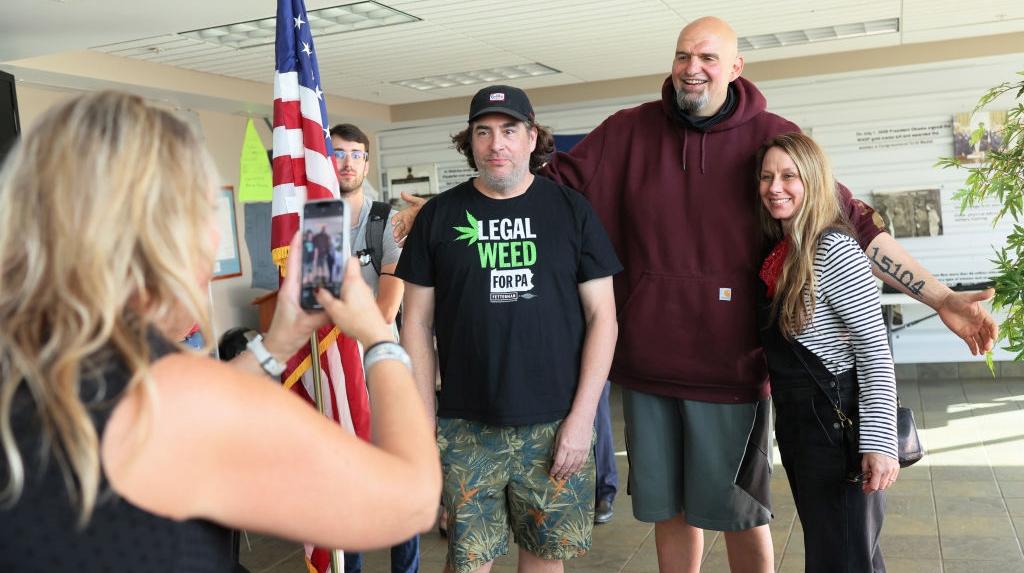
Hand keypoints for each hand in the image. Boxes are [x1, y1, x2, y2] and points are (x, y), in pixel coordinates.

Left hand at [262, 231, 330, 360]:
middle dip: (308, 251)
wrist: (277, 349)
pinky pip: (310, 287)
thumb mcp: (305, 325)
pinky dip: (318, 280)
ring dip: (313, 264)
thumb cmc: (285, 335)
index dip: (296, 247)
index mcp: (289, 290)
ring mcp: (296, 296)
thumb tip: (339, 304)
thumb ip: (322, 314)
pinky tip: (328, 278)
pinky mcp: (300, 303)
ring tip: (327, 254)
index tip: (301, 231)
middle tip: (320, 239)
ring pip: (305, 275)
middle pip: (300, 265)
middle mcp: (292, 290)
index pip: (293, 264)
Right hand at [315, 257, 392, 345]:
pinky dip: (347, 296)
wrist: (374, 335)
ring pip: (352, 284)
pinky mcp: (367, 302)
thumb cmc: (357, 321)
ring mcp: (365, 293)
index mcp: (353, 281)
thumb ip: (324, 298)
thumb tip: (318, 290)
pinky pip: (355, 294)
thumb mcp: (334, 310)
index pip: (351, 260)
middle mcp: (361, 284)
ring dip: (341, 287)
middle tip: (325, 279)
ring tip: (330, 293)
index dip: (341, 257)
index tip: (331, 259)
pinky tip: (340, 305)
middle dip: (337, 276)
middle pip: (349, 273)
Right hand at [391, 192, 426, 246]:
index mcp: (406, 214)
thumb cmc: (426, 207)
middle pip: (399, 227)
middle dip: (396, 231)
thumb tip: (403, 193)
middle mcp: (407, 221)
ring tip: (397, 240)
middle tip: (395, 234)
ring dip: (398, 237)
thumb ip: (410, 198)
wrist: (434, 215)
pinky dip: (404, 242)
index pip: (397, 216)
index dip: (394, 219)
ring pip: (402, 234)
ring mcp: (410, 228)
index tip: (393, 222)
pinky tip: (401, 244)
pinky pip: (407, 238)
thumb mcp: (419, 202)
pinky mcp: (414, 233)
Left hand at [549, 412, 592, 480]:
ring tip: (565, 478)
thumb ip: (556, 448)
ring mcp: (581, 451)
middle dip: (561, 474)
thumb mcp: (558, 435)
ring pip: (574, 467)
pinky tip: (574, 472)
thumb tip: (555, 460)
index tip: (551, 474)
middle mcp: (573, 450)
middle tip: (557, 478)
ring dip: (569, 473)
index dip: (554, 470)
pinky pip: (582, 463)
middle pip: (566, 466)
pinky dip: (577, 469)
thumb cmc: (568, 425)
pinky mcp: (586, 451)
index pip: (558, 463)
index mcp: (564, 446)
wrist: (582, 419)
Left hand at [861, 453, 899, 492]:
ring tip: (876, 480)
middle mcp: (887, 471)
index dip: (869, 489)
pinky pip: (893, 479)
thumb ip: (865, 474)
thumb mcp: (865, 462)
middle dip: (874, 487)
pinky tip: (883, 477)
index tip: (865, 489)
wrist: (882, 442)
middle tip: (869, 485)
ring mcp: (893, 470)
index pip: (874, 486)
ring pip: (888, 484)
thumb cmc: (872, 451)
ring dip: (881, 484)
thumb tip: (865, 482)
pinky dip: (887, 480)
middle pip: (881, 487)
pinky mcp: (897, 468)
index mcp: (878, 470)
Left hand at [936, 288, 997, 354]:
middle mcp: (979, 324)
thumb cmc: (957, 299)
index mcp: (983, 316)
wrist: (944, 303)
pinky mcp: (964, 334)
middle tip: (987, 348)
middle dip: (988, 342)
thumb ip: (981, 296)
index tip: (993, 337)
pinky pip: (970, 342)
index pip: (992, 326)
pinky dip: (973, 348)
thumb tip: (993, 291)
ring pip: (980, 340)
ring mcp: (972, 329)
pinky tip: (975, 353)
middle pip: (987, 335)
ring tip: (982, 352)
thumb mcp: (970, 298)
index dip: (994, 332)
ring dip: (982, 346)